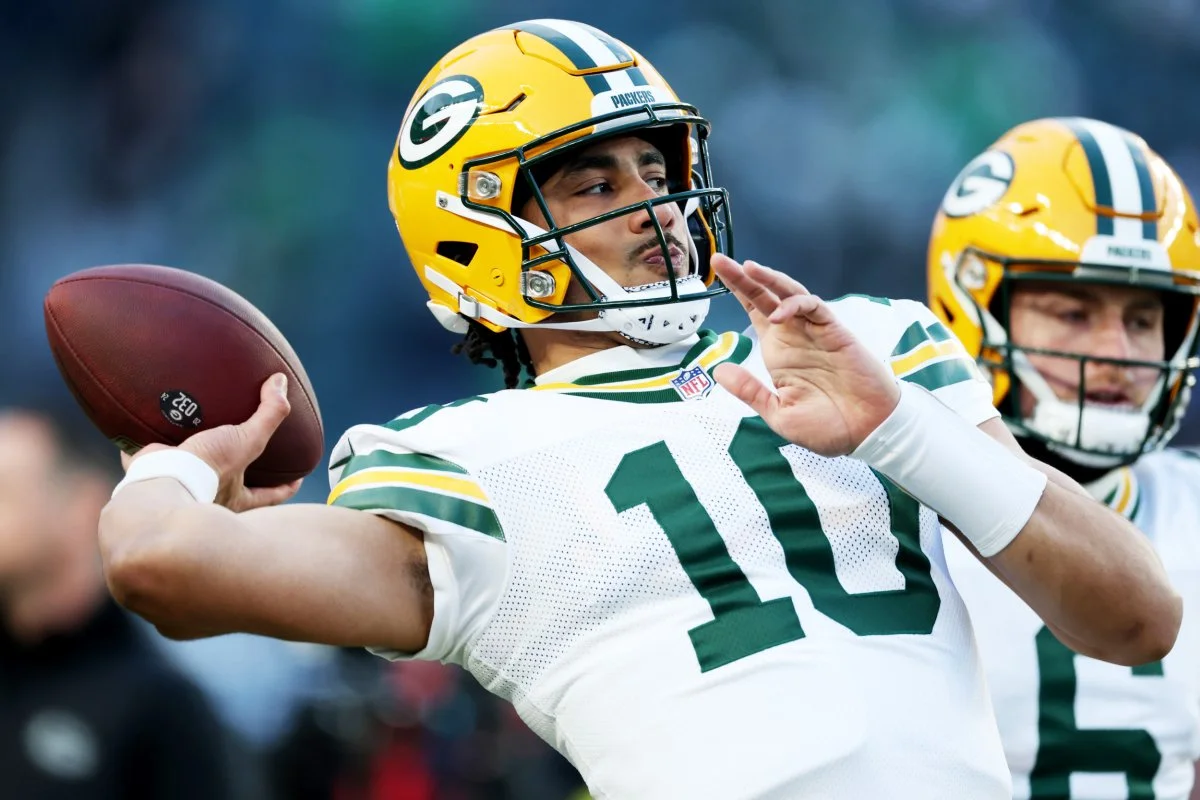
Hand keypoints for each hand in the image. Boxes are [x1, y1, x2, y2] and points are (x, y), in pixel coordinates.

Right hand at [120, 374, 302, 510]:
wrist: (160, 480)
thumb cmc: (210, 469)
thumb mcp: (248, 440)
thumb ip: (269, 413)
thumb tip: (281, 381)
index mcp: (236, 499)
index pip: (269, 496)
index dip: (283, 488)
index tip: (295, 480)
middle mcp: (211, 497)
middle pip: (233, 486)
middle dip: (240, 471)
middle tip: (246, 452)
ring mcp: (183, 486)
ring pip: (197, 470)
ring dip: (200, 453)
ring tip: (204, 429)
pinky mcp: (158, 472)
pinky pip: (163, 456)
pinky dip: (164, 441)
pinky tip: (162, 421)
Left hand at [710, 254, 899, 456]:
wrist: (867, 433)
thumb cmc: (827, 426)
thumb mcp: (778, 413)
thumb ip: (750, 391)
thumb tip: (720, 370)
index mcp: (779, 352)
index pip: (754, 313)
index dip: (737, 293)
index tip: (716, 276)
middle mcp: (794, 337)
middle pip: (765, 297)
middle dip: (743, 279)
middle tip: (720, 261)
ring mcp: (814, 332)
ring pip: (790, 295)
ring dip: (769, 280)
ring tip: (747, 268)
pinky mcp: (835, 332)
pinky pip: (815, 308)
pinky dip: (796, 305)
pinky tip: (779, 313)